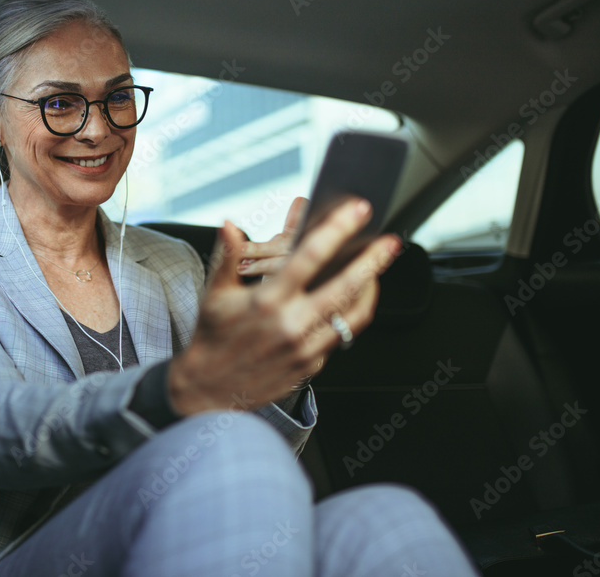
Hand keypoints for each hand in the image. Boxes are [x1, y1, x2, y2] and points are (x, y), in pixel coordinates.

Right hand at [168, 198, 400, 415]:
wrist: (210, 387)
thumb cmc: (212, 338)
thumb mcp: (215, 294)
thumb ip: (229, 257)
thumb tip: (230, 225)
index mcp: (267, 300)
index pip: (309, 257)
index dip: (337, 230)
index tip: (356, 212)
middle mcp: (290, 323)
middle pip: (345, 287)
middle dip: (372, 261)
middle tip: (389, 243)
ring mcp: (304, 347)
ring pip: (352, 315)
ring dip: (370, 290)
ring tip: (376, 273)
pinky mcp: (311, 365)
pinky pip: (340, 337)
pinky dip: (350, 316)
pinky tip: (351, 302)